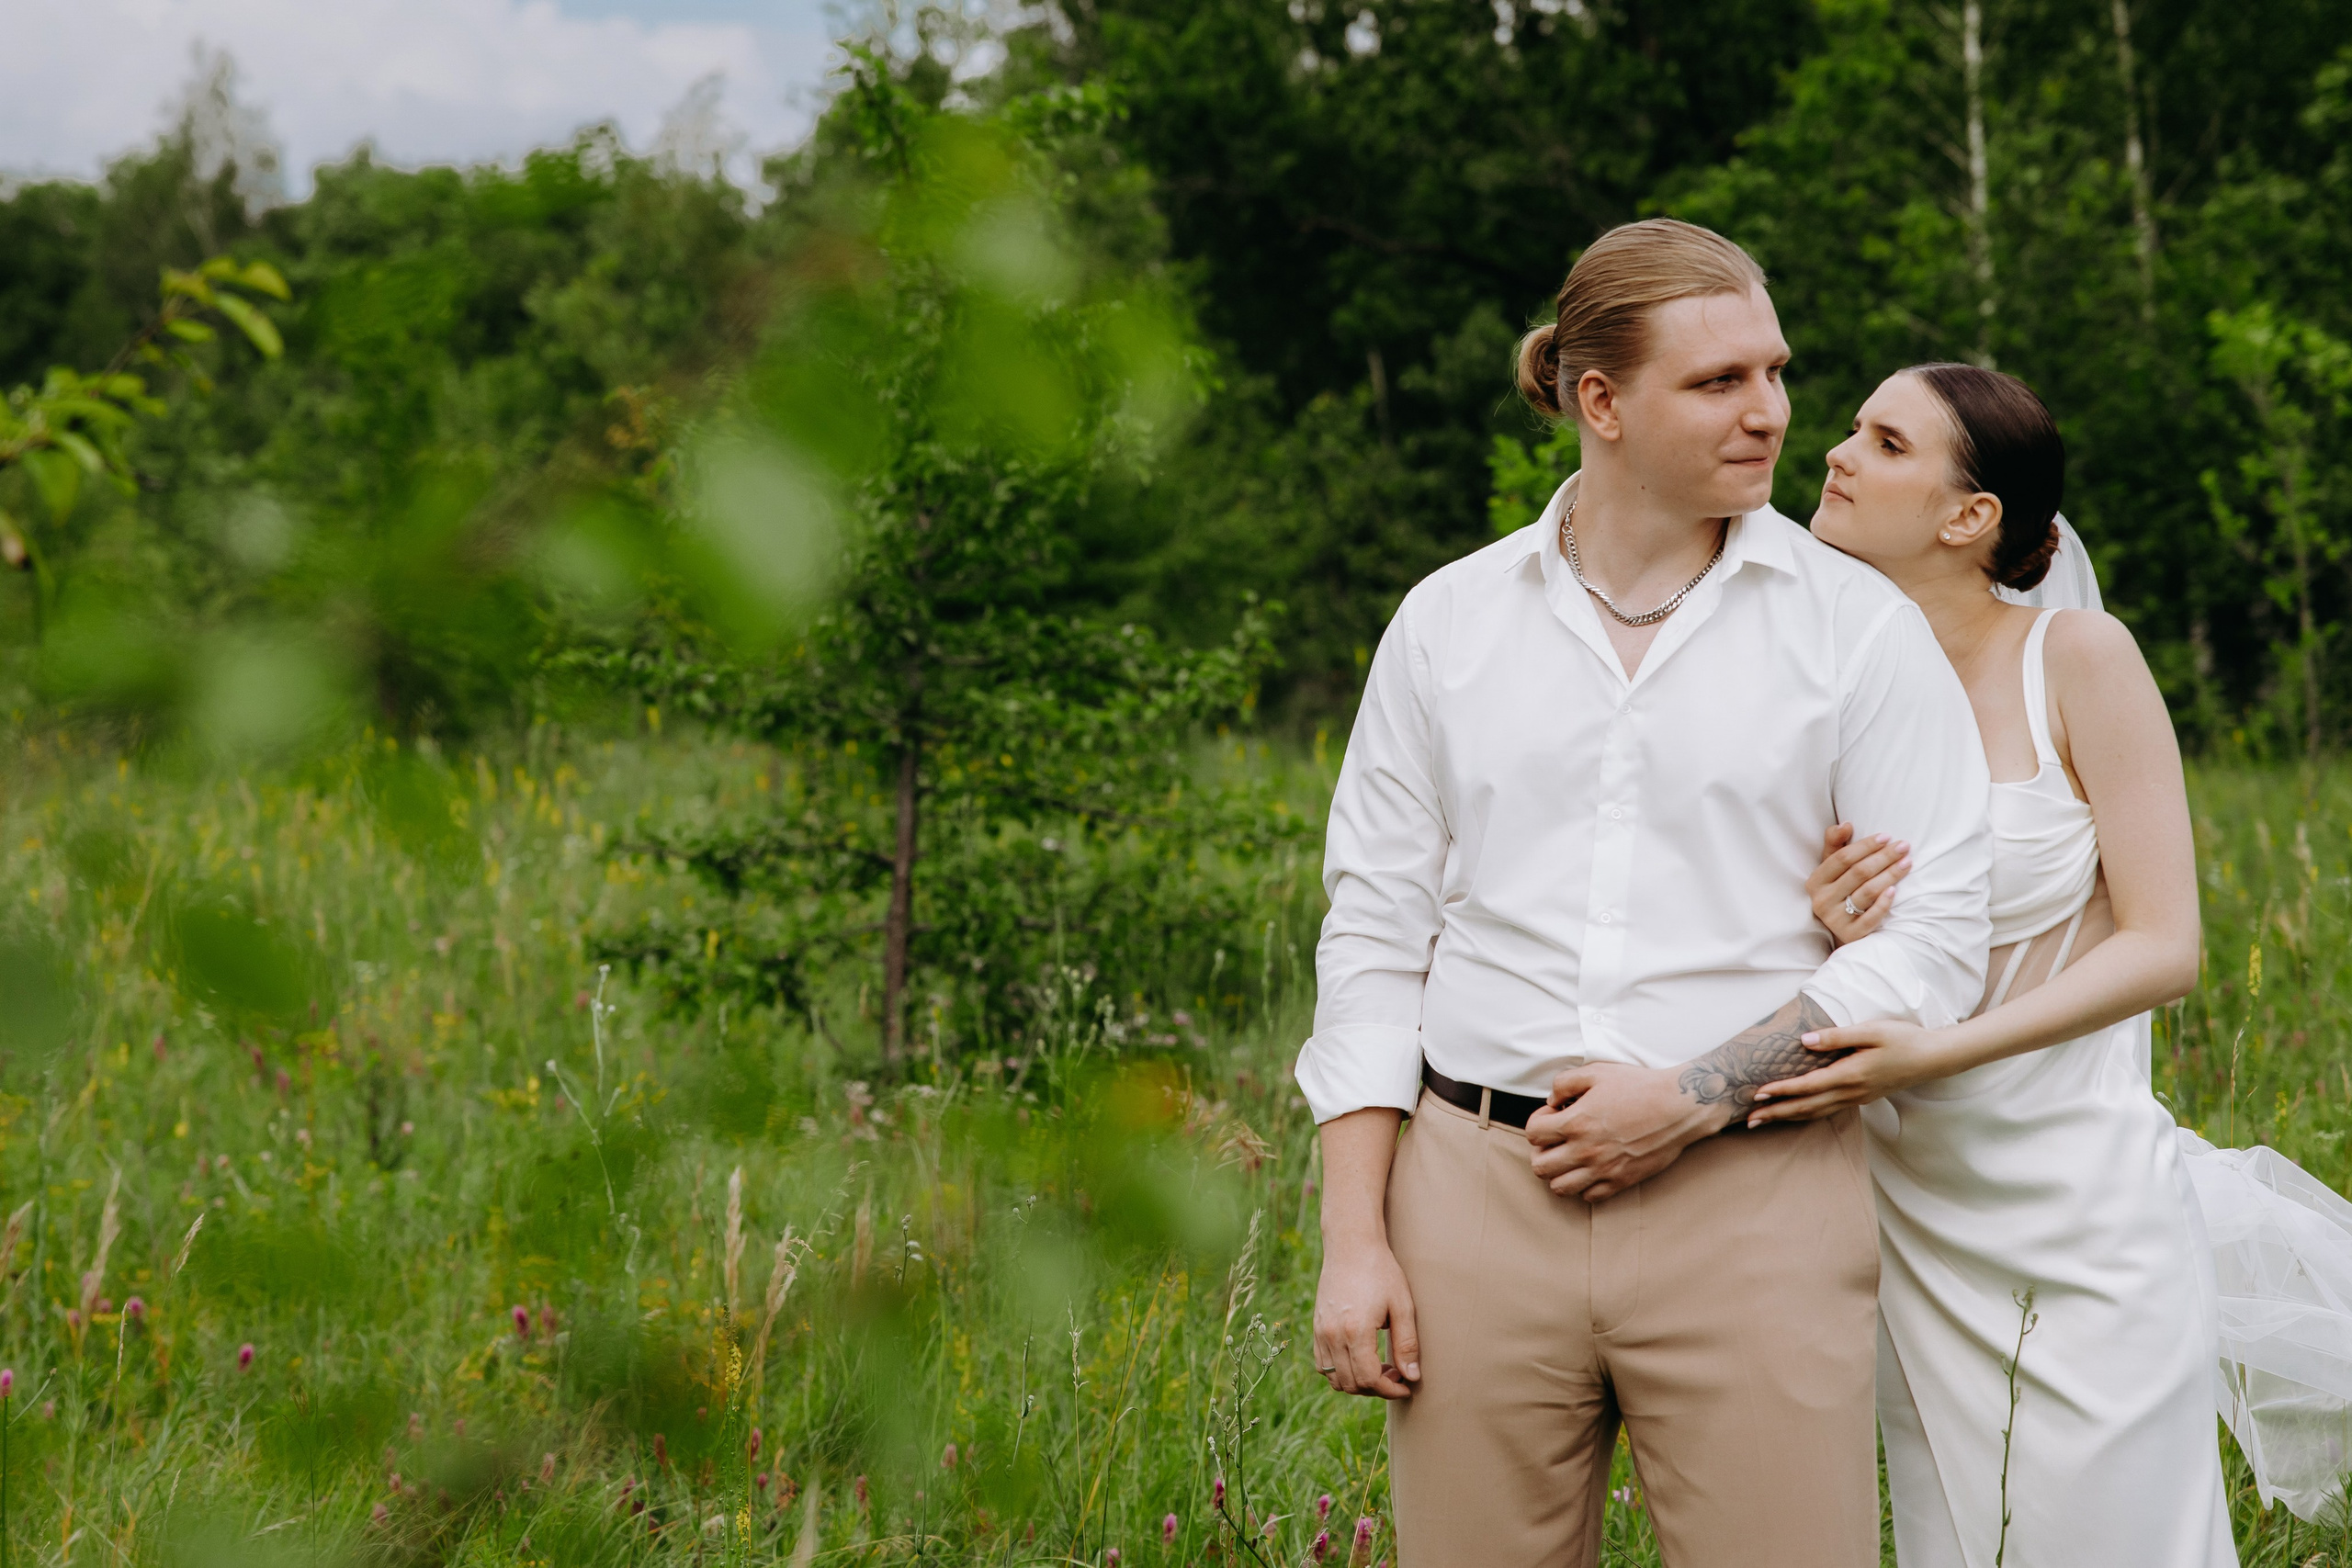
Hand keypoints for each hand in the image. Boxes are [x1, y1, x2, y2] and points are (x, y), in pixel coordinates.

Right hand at [1311, 1236, 1419, 1398]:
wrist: (1350, 1245)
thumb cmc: (1380, 1271)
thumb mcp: (1402, 1305)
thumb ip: (1407, 1344)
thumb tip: (1412, 1377)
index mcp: (1355, 1331)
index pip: (1369, 1379)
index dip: (1389, 1390)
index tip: (1405, 1387)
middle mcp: (1333, 1335)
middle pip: (1351, 1383)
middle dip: (1377, 1388)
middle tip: (1397, 1374)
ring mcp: (1321, 1332)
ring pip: (1334, 1379)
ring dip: (1358, 1383)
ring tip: (1379, 1368)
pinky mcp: (1316, 1327)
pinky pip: (1322, 1364)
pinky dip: (1340, 1372)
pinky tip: (1359, 1359)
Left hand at [1525, 1062, 1725, 1201]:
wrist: (1678, 1107)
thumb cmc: (1638, 1086)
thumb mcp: (1596, 1072)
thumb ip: (1564, 1083)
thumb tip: (1551, 1101)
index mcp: (1575, 1123)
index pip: (1533, 1134)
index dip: (1538, 1122)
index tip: (1553, 1115)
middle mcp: (1585, 1151)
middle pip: (1540, 1167)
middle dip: (1541, 1151)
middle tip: (1555, 1140)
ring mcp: (1603, 1170)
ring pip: (1560, 1188)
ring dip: (1559, 1173)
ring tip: (1570, 1158)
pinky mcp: (1622, 1181)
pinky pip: (1589, 1197)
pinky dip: (1584, 1186)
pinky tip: (1592, 1168)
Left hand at [1745, 1019, 1950, 1125]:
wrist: (1933, 1058)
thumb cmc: (1903, 1039)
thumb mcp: (1871, 1030)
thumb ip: (1837, 1036)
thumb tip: (1804, 1041)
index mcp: (1851, 1075)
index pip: (1808, 1086)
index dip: (1781, 1091)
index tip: (1757, 1094)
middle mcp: (1851, 1092)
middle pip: (1807, 1107)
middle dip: (1776, 1113)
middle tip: (1748, 1120)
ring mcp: (1857, 1098)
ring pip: (1816, 1112)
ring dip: (1789, 1117)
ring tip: (1764, 1121)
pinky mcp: (1862, 1098)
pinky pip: (1828, 1110)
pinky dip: (1807, 1114)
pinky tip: (1797, 1113)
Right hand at [1809, 823, 1910, 944]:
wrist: (1842, 931)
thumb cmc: (1840, 892)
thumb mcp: (1832, 869)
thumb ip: (1835, 845)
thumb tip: (1846, 825)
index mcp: (1815, 882)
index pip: (1842, 858)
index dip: (1865, 846)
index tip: (1886, 836)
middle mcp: (1821, 901)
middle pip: (1858, 873)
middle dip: (1883, 857)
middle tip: (1904, 846)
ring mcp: (1835, 919)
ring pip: (1867, 892)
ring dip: (1890, 875)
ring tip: (1907, 862)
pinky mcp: (1851, 934)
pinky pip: (1870, 917)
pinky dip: (1883, 903)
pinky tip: (1895, 890)